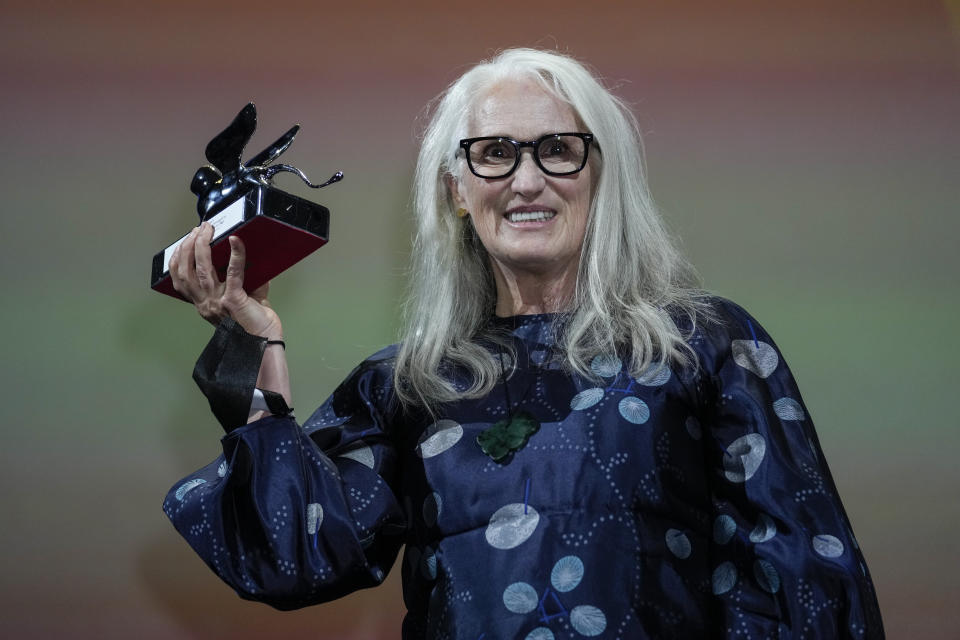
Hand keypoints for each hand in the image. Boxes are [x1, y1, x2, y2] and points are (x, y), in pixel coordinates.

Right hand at [168, 222, 282, 339]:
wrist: (264, 343)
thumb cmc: (255, 324)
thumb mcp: (241, 299)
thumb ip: (242, 279)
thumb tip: (248, 255)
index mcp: (203, 304)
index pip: (179, 279)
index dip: (178, 258)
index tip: (185, 241)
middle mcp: (205, 303)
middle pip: (185, 271)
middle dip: (188, 246)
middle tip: (199, 230)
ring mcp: (217, 301)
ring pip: (201, 269)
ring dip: (202, 246)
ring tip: (207, 231)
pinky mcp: (234, 300)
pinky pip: (232, 272)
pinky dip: (235, 254)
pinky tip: (236, 241)